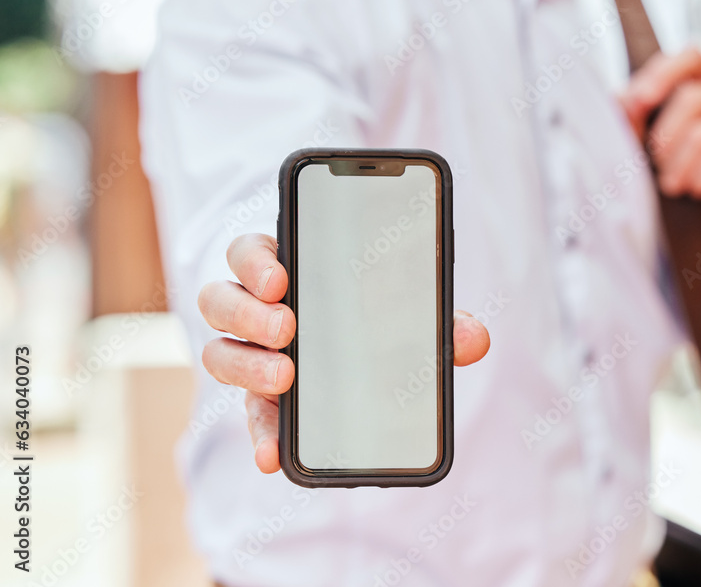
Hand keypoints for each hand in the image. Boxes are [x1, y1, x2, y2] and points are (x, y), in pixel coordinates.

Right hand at [197, 233, 490, 472]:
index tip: (280, 279)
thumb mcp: (405, 311)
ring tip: (284, 376)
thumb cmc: (377, 316)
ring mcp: (250, 355)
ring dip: (245, 364)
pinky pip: (248, 416)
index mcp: (286, 271)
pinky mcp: (258, 400)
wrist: (365, 359)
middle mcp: (255, 310)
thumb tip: (475, 339)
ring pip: (218, 351)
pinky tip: (274, 456)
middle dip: (248, 312)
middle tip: (288, 326)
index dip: (255, 262)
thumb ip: (436, 320)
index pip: (249, 252)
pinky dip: (260, 436)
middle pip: (219, 299)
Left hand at [619, 48, 700, 256]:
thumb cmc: (674, 174)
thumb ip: (633, 113)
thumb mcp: (644, 139)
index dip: (664, 73)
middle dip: (662, 137)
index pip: (695, 56)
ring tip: (674, 182)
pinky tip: (698, 191)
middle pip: (692, 98)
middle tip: (656, 163)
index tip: (638, 101)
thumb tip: (625, 101)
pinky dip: (696, 182)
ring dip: (676, 167)